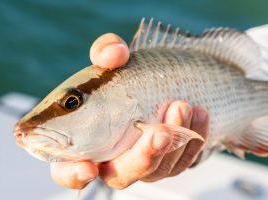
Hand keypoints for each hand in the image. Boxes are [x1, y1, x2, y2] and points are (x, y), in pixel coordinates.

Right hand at [50, 33, 209, 188]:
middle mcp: (112, 160)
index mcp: (84, 143)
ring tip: (182, 106)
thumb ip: (106, 52)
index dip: (74, 175)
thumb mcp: (114, 60)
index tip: (88, 168)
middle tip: (159, 132)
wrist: (156, 84)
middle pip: (122, 176)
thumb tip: (113, 54)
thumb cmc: (125, 77)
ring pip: (158, 170)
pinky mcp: (168, 162)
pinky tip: (199, 113)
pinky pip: (182, 161)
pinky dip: (193, 139)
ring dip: (173, 141)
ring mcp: (142, 165)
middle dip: (143, 157)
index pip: (68, 171)